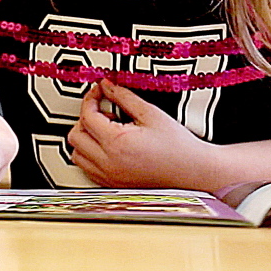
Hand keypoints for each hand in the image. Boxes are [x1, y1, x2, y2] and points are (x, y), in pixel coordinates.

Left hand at [66, 79, 215, 188]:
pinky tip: (108, 147)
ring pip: (77, 154)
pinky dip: (90, 155)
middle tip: (104, 111)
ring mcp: (110, 177)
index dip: (90, 99)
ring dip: (85, 138)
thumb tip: (107, 86)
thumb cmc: (179, 147)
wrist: (194, 172)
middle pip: (76, 135)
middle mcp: (109, 163)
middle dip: (85, 118)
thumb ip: (124, 97)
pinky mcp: (113, 185)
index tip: (99, 91)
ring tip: (107, 130)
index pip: (86, 116)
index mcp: (116, 143)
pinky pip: (87, 169)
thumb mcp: (150, 113)